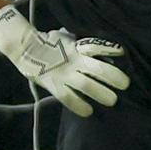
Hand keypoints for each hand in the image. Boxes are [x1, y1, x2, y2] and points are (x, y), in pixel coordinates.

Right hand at [0, 5, 129, 117]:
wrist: (25, 48)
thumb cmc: (52, 43)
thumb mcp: (68, 38)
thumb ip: (82, 44)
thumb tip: (104, 49)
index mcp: (77, 48)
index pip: (96, 46)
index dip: (110, 49)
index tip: (122, 52)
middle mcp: (73, 61)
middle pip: (98, 69)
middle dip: (114, 77)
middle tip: (125, 85)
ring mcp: (63, 74)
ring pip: (86, 86)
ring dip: (101, 94)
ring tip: (113, 101)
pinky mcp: (53, 85)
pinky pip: (68, 98)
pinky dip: (79, 106)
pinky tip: (88, 112)